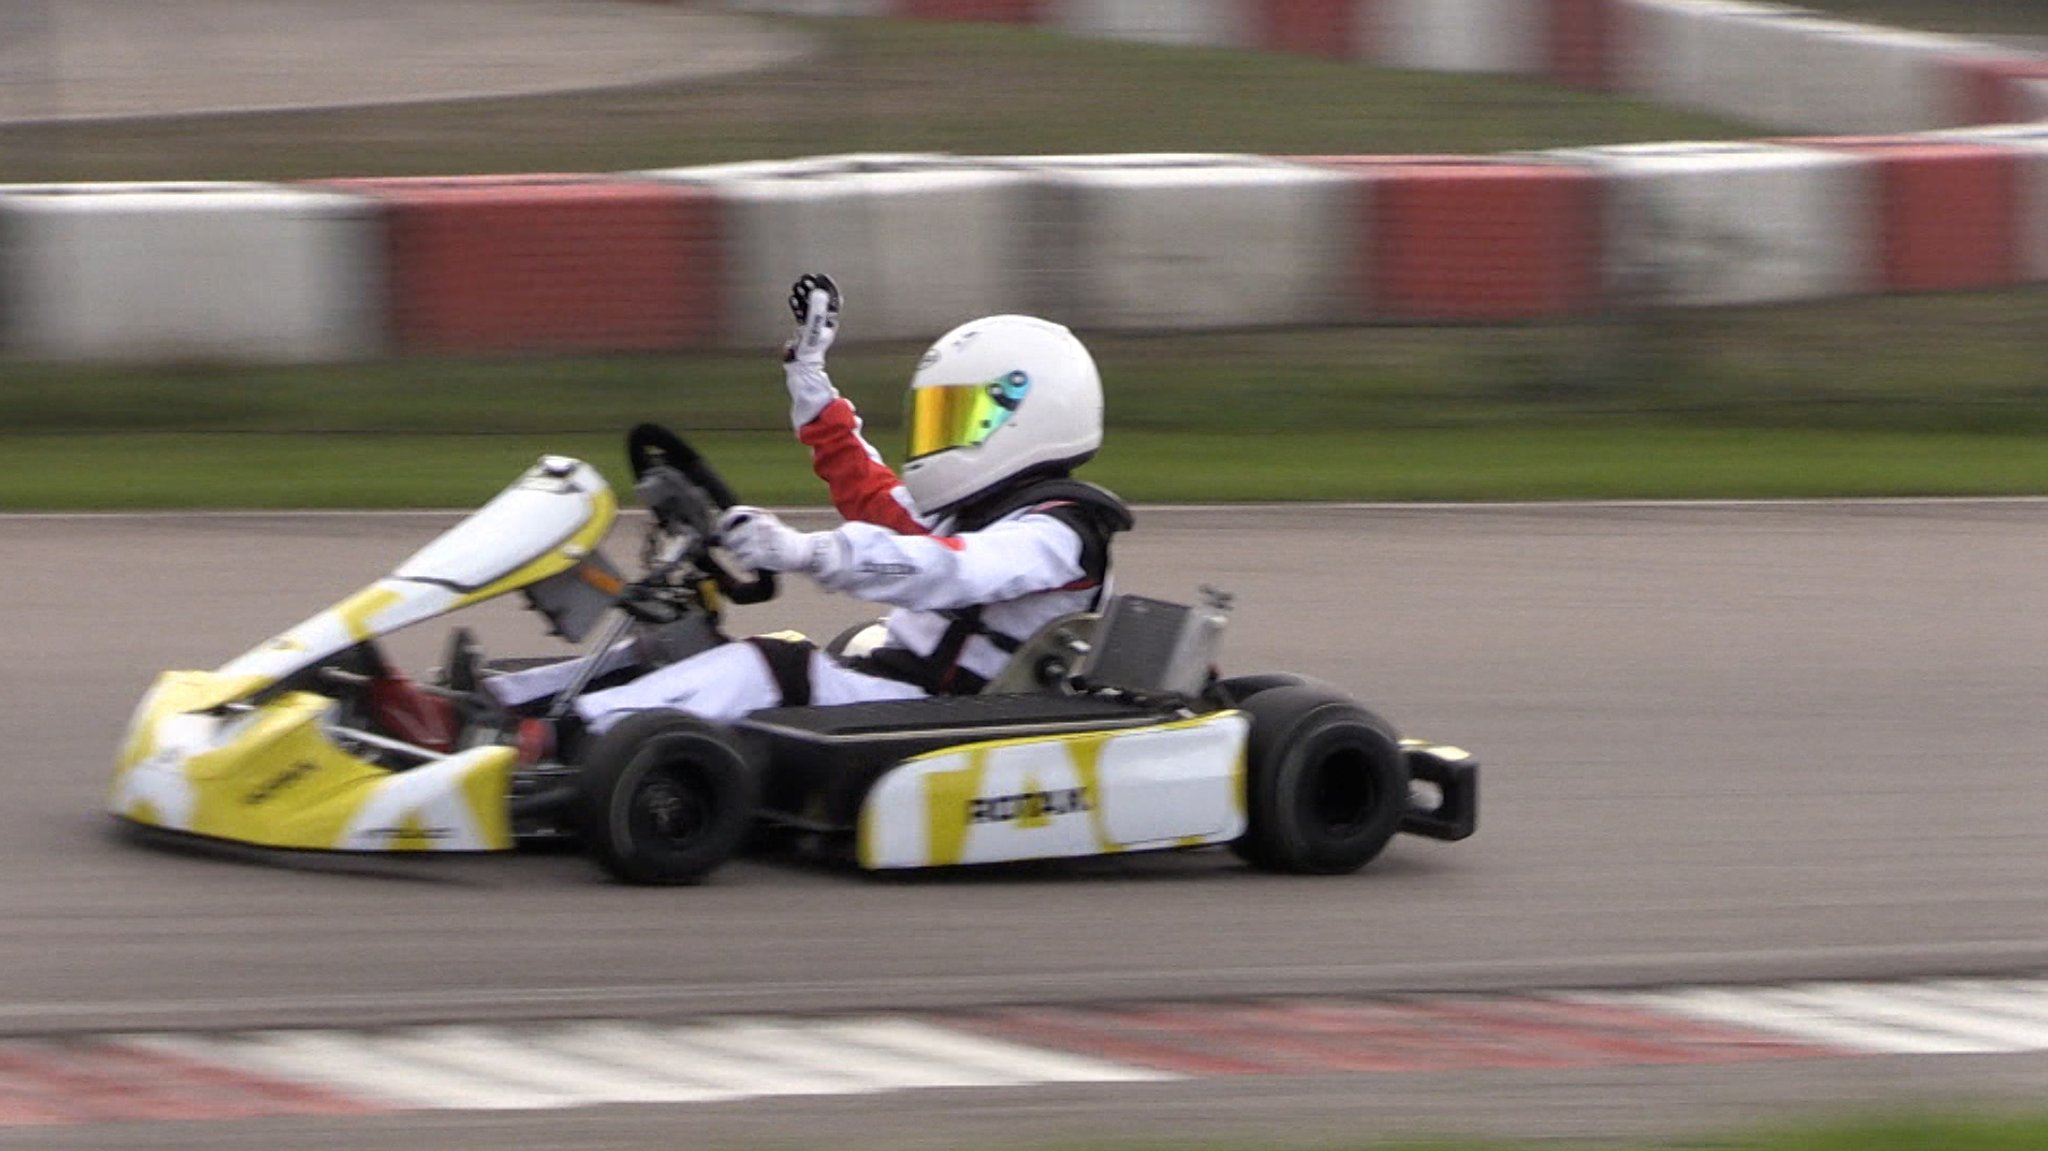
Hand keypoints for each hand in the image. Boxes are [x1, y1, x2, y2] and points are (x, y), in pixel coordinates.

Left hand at [716, 507, 842, 576]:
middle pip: (730, 538)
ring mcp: (762, 539)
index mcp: (760, 514)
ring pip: (736, 552)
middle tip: (744, 552)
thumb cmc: (785, 541)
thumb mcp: (768, 524)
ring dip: (742, 559)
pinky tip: (754, 567)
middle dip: (733, 548)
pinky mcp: (765, 554)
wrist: (806, 551)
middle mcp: (759, 524)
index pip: (732, 514)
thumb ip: (749, 525)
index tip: (720, 535)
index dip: (722, 525)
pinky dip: (747, 567)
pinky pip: (744, 563)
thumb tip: (722, 535)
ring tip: (754, 559)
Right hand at [783, 272, 840, 367]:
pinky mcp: (803, 328)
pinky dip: (797, 304)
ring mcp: (813, 325)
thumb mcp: (814, 325)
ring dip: (804, 294)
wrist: (801, 363)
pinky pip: (801, 312)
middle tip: (806, 278)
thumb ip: (816, 309)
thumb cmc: (811, 347)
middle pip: (820, 300)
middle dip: (814, 288)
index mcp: (831, 321)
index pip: (833, 299)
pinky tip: (793, 297)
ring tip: (798, 284)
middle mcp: (823, 322)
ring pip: (809, 305)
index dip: (828, 286)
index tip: (821, 276)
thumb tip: (818, 292)